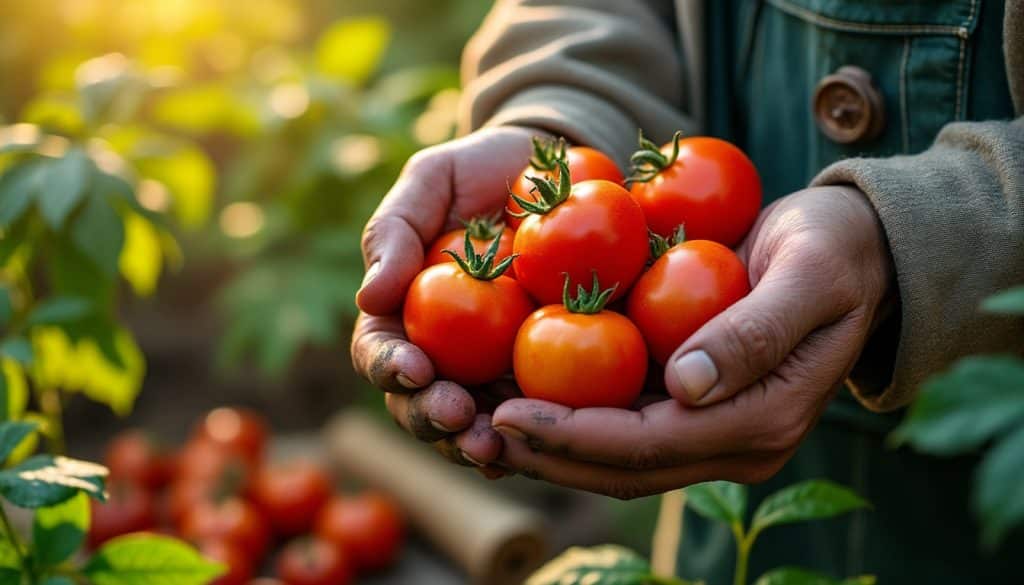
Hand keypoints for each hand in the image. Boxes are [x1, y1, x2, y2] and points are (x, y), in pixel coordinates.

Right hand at [351, 126, 543, 471]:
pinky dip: (529, 438)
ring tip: (494, 446)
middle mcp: (439, 352)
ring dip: (473, 442)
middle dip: (430, 418)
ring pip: (469, 423)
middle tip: (456, 416)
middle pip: (418, 402)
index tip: (414, 368)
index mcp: (402, 312)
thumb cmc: (482, 169)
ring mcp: (488, 370)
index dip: (389, 367)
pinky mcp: (538, 376)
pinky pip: (530, 417)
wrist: (556, 171)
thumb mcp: (433, 179)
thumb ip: (394, 229)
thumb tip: (369, 296)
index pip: (380, 351)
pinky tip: (541, 443)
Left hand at [489, 186, 894, 497]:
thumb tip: (686, 386)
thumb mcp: (809, 274)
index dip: (574, 435)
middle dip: (546, 453)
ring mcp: (715, 430)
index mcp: (764, 420)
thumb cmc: (835, 251)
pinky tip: (520, 394)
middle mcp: (736, 441)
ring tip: (480, 419)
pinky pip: (623, 426)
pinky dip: (570, 419)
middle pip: (623, 466)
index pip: (651, 444)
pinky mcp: (697, 409)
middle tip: (474, 426)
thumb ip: (756, 332)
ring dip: (548, 446)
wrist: (855, 253)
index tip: (508, 412)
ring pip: (617, 457)